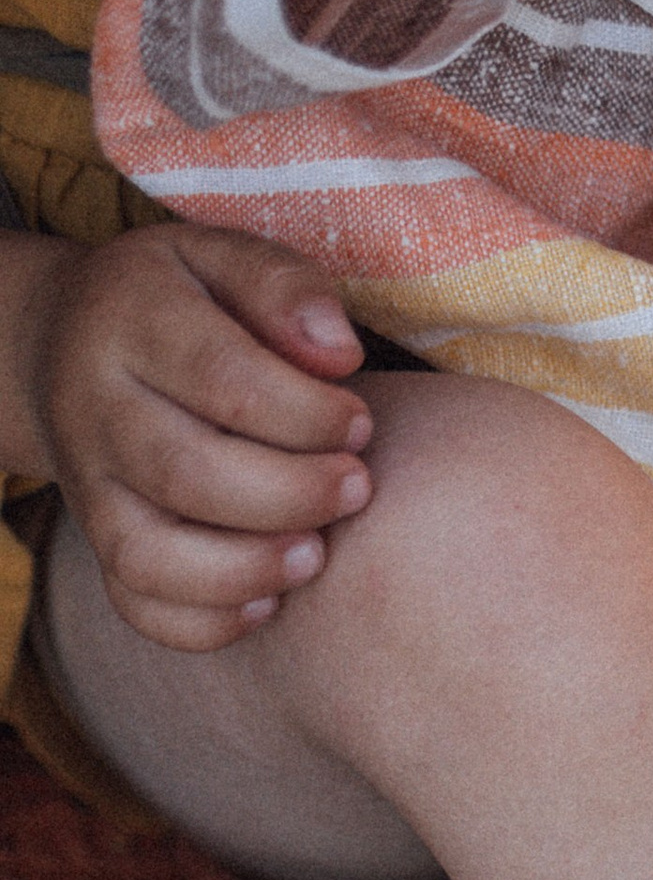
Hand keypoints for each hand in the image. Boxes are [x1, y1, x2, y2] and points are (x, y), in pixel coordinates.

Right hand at [0, 224, 372, 649]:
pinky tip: (268, 599)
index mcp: (129, 320)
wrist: (66, 342)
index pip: (222, 380)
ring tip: (316, 554)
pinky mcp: (99, 541)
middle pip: (188, 474)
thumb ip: (284, 287)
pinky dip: (207, 621)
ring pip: (152, 555)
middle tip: (356, 487)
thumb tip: (340, 353)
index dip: (308, 414)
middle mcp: (94, 408)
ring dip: (249, 568)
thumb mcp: (223, 258)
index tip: (360, 421)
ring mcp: (90, 485)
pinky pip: (139, 605)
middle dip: (293, 494)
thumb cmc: (182, 304)